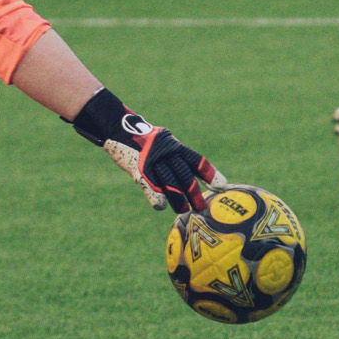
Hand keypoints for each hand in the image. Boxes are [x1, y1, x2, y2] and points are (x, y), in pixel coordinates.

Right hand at [109, 124, 226, 214]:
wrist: (117, 128)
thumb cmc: (143, 141)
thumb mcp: (163, 145)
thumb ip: (175, 159)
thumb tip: (192, 181)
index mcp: (174, 145)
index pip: (196, 160)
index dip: (209, 174)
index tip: (221, 187)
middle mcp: (165, 151)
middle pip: (184, 174)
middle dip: (194, 192)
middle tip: (201, 207)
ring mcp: (151, 160)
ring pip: (169, 182)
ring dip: (178, 199)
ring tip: (184, 210)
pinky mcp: (137, 169)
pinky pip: (149, 186)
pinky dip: (156, 197)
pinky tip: (162, 207)